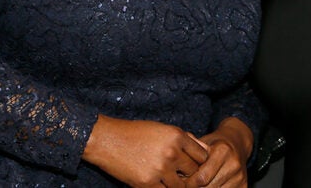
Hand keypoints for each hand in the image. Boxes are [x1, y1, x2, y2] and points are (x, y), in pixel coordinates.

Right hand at [83, 115, 209, 187]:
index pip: (203, 155)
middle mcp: (171, 152)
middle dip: (191, 175)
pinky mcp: (147, 183)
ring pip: (182, 186)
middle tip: (184, 177)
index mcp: (177, 136)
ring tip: (169, 180)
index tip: (194, 165)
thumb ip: (184, 139)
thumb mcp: (162, 129)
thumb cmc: (135, 133)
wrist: (107, 140)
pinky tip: (158, 184)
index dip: (200, 162)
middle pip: (194, 172)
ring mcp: (160, 169)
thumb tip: (204, 150)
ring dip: (178, 185)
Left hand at [187, 117, 253, 187]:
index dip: (188, 182)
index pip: (201, 177)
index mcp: (222, 151)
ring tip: (195, 184)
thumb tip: (175, 164)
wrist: (237, 144)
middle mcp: (234, 164)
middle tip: (186, 184)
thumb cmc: (214, 144)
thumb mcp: (201, 142)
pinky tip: (207, 186)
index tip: (181, 180)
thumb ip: (189, 151)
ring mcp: (240, 177)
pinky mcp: (244, 185)